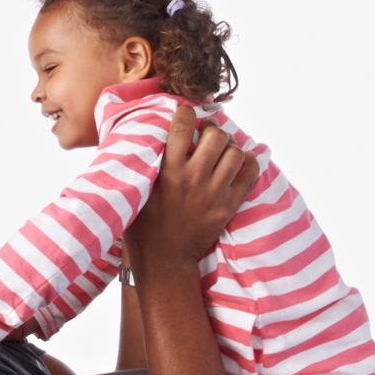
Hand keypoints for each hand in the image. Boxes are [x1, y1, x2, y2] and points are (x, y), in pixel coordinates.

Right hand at [121, 105, 254, 374]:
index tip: (184, 114)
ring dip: (227, 146)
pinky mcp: (228, 207)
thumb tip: (125, 134)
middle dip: (211, 129)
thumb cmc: (141, 224)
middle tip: (204, 134)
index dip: (185, 113)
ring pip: (234, 152)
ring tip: (218, 150)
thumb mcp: (132, 191)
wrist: (164, 260)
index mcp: (167, 173)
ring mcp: (214, 194)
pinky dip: (246, 162)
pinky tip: (235, 162)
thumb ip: (134, 164)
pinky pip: (249, 174)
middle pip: (215, 136)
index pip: (181, 127)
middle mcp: (193, 180)